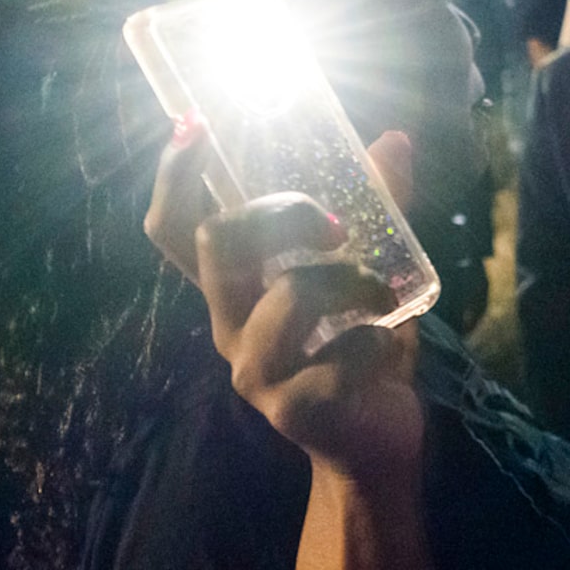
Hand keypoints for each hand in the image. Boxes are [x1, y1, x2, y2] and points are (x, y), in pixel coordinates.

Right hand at [146, 124, 424, 481]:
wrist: (376, 445)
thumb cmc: (360, 348)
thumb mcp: (365, 271)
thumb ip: (376, 210)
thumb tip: (395, 140)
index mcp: (234, 289)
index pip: (175, 229)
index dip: (174, 176)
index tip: (193, 125)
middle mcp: (229, 326)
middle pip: (219, 242)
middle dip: (285, 213)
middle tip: (337, 229)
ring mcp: (254, 371)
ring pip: (291, 292)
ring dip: (353, 282)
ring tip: (381, 299)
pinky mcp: (292, 409)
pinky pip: (341, 354)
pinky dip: (378, 341)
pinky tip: (386, 351)